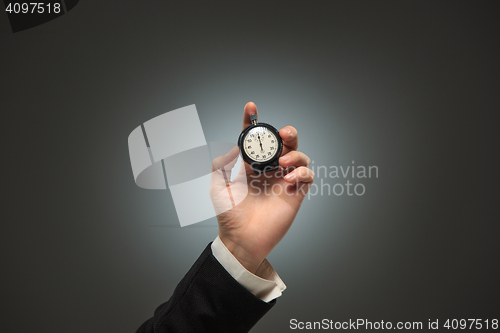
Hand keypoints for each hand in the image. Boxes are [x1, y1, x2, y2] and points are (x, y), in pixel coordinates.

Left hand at [210, 102, 314, 272]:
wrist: (242, 239)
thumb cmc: (229, 215)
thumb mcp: (218, 187)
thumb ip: (221, 165)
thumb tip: (234, 147)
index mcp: (251, 165)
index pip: (255, 139)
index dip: (254, 121)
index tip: (251, 107)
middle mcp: (269, 169)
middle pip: (285, 143)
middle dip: (287, 132)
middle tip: (283, 134)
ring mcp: (283, 180)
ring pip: (299, 155)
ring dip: (295, 153)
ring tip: (282, 163)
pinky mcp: (296, 194)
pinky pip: (307, 175)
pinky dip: (303, 172)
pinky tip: (289, 180)